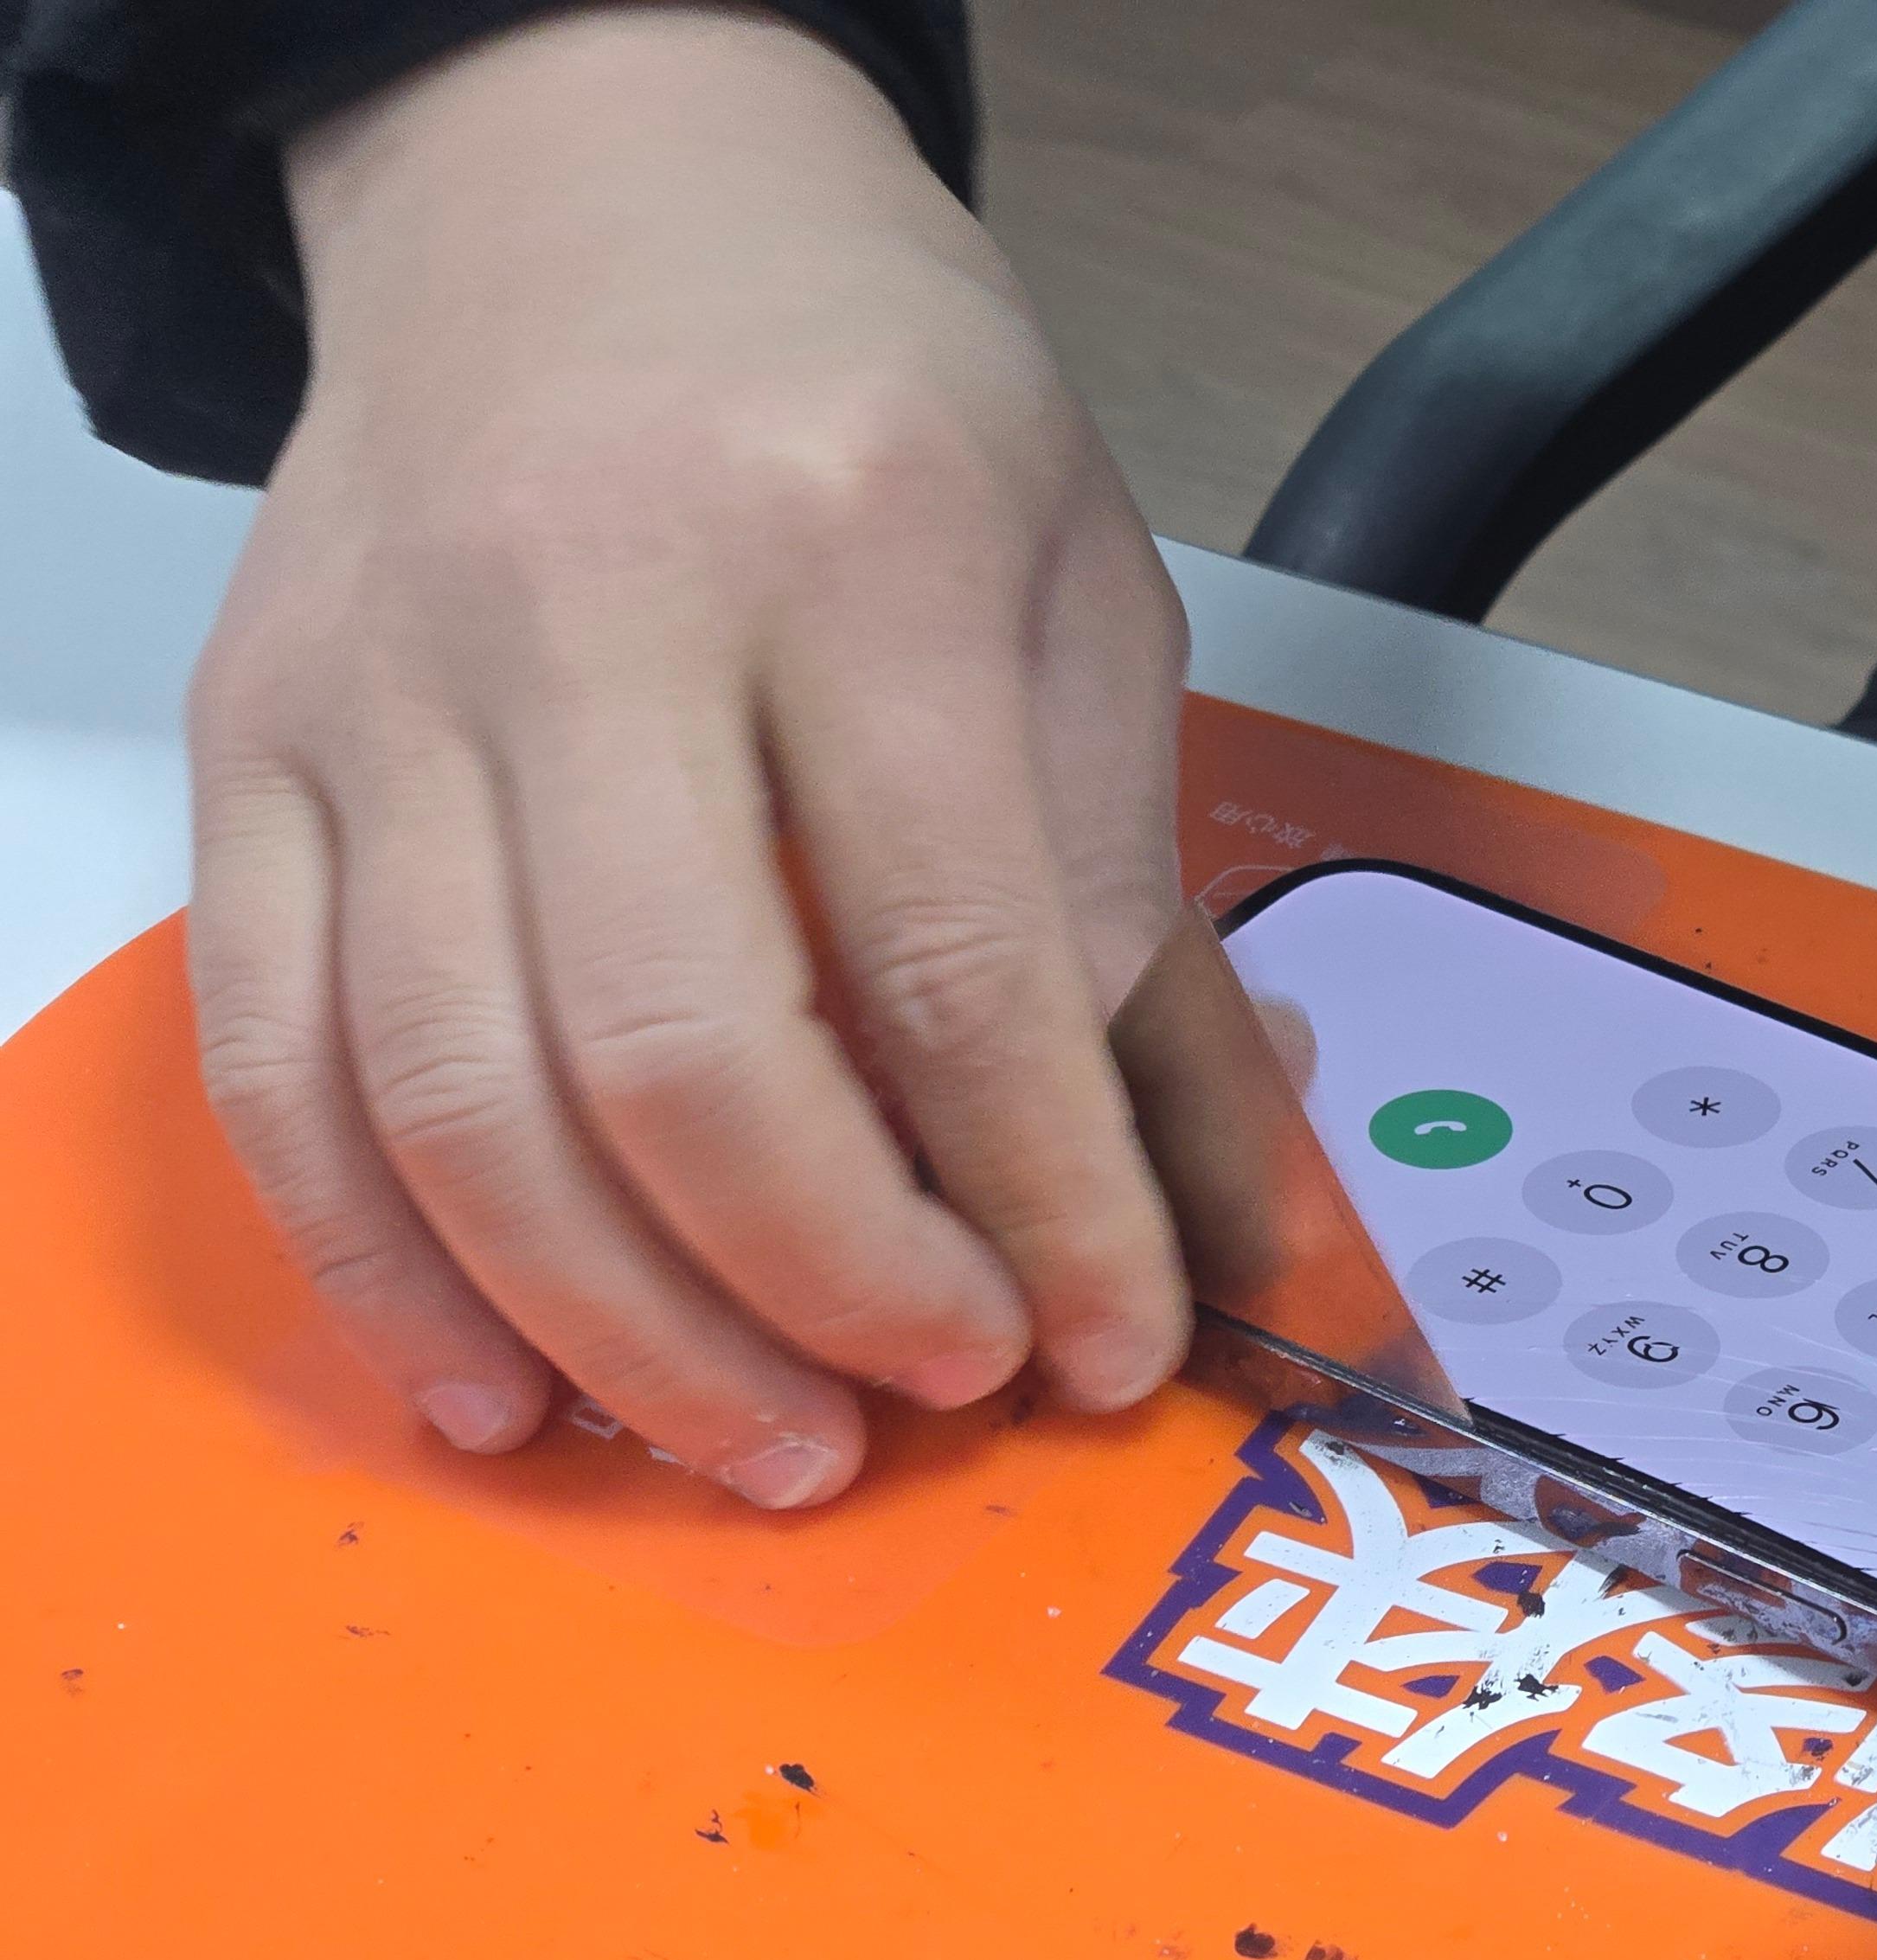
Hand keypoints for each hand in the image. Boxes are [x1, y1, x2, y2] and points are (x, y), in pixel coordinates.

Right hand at [188, 7, 1190, 1506]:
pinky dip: (390, 1273)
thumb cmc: (874, 401)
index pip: (954, 957)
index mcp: (853, 547)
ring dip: (626, 1336)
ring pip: (458, 1102)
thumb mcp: (1085, 603)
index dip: (1045, 1201)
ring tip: (770, 1445)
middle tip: (939, 1386)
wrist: (589, 178)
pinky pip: (279, 1069)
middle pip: (682, 1052)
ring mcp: (381, 687)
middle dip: (834, 1286)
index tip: (1107, 1342)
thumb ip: (1139, 918)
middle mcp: (587, 607)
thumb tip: (1203, 1221)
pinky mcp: (252, 753)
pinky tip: (511, 1395)